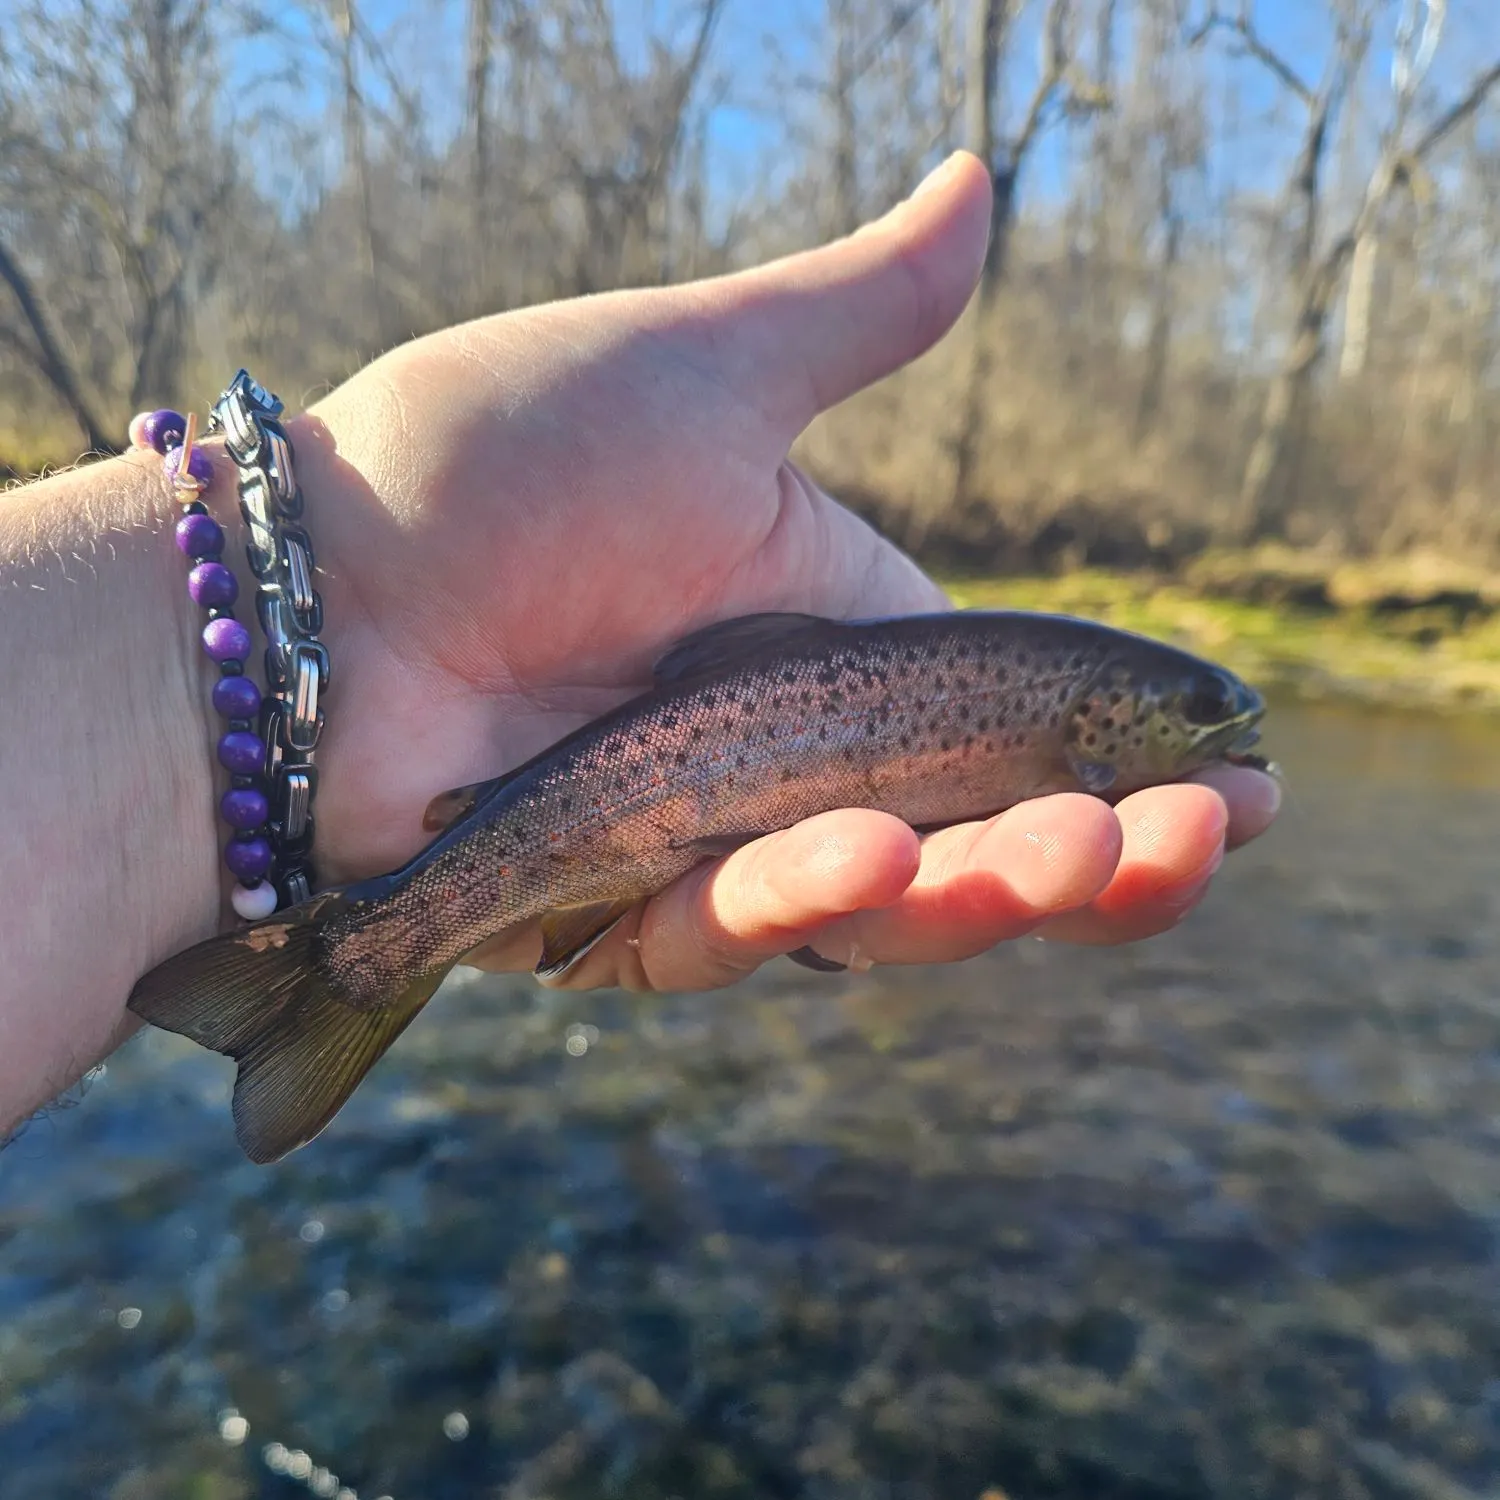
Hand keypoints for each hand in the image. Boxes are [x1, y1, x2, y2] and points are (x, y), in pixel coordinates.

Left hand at [289, 150, 1279, 989]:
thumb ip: (857, 315)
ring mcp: (712, 850)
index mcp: (842, 640)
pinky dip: (807, 908)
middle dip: (1101, 859)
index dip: (1130, 765)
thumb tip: (983, 187)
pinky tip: (867, 865)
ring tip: (1072, 857)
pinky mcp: (626, 924)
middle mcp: (794, 759)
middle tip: (1191, 843)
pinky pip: (741, 940)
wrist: (309, 590)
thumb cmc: (497, 466)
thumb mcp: (705, 375)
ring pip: (887, 916)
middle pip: (981, 843)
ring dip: (989, 894)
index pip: (1020, 727)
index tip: (1238, 784)